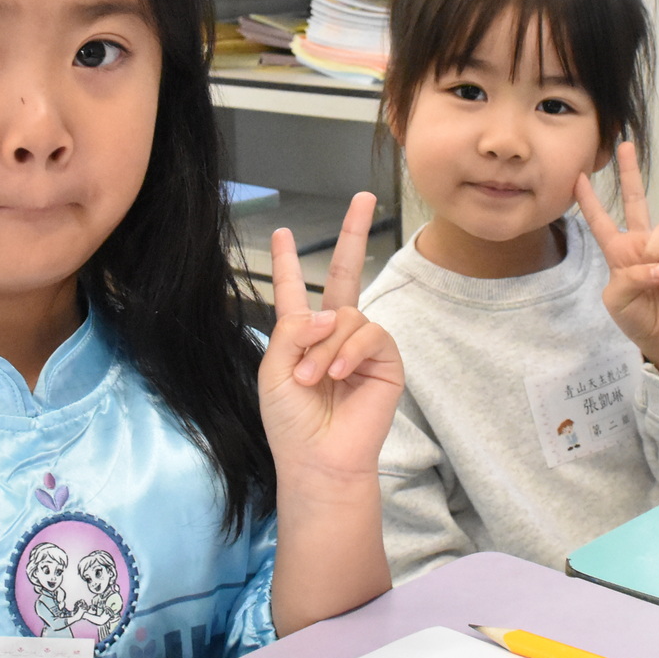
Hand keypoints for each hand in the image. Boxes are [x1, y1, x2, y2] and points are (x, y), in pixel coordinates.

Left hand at [258, 192, 403, 493]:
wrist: (317, 459)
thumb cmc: (290, 421)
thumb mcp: (272, 369)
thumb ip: (292, 329)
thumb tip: (331, 311)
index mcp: (299, 335)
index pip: (295, 289)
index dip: (288, 262)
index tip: (281, 233)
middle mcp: (333, 333)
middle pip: (346, 274)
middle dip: (354, 234)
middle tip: (364, 198)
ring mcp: (361, 345)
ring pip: (346, 315)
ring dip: (323, 346)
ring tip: (310, 378)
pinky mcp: (386, 361)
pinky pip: (370, 334)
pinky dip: (349, 351)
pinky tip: (338, 375)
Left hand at [573, 143, 658, 381]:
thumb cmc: (637, 317)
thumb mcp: (616, 300)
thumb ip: (628, 278)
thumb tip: (656, 264)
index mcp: (618, 251)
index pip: (601, 221)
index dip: (589, 201)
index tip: (578, 177)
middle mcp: (641, 243)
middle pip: (636, 200)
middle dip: (630, 173)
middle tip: (625, 145)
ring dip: (657, 253)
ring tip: (658, 278)